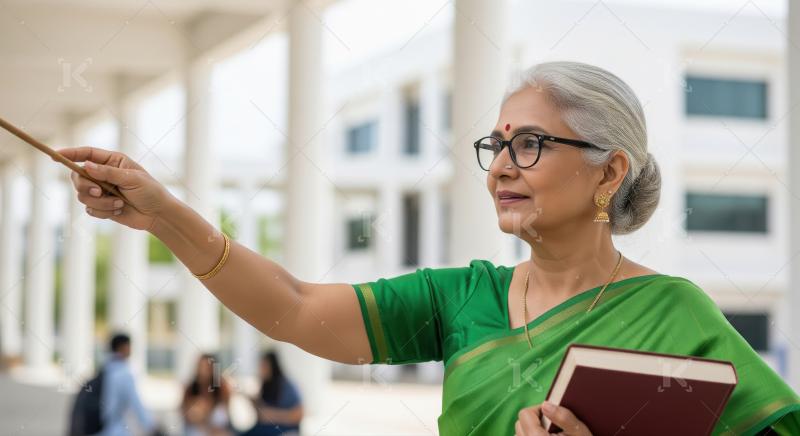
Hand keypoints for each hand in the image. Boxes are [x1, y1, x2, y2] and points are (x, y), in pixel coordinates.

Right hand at [58, 146, 174, 230]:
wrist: (157, 215)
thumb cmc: (150, 192)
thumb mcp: (132, 179)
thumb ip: (108, 173)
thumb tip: (86, 166)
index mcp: (112, 161)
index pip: (87, 154)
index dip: (70, 154)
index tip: (55, 155)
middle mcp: (103, 174)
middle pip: (77, 176)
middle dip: (86, 186)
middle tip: (99, 191)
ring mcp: (101, 191)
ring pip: (82, 196)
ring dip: (100, 202)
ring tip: (119, 204)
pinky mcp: (101, 206)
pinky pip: (90, 209)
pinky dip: (103, 212)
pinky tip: (118, 211)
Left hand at [515, 401, 591, 435]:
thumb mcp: (579, 432)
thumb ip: (563, 417)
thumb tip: (546, 405)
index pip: (525, 414)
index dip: (538, 410)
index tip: (551, 414)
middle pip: (520, 424)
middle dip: (534, 420)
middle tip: (553, 426)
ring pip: (520, 435)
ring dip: (530, 432)